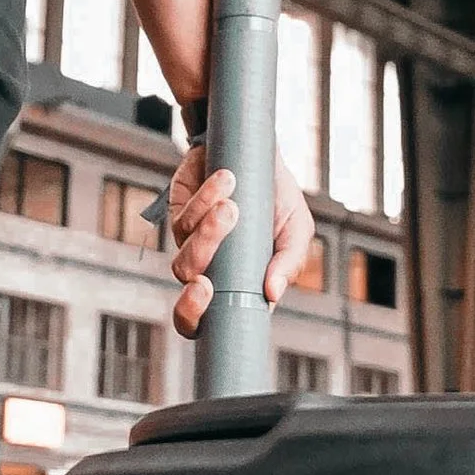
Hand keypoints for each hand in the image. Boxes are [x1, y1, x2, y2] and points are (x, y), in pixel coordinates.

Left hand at [167, 141, 314, 337]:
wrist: (257, 152)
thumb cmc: (278, 198)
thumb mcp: (296, 228)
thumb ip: (290, 262)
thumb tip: (272, 295)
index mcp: (239, 286)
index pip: (211, 322)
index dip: (200, 319)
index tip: (211, 296)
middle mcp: (212, 272)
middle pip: (187, 307)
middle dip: (190, 302)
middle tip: (204, 285)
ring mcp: (192, 246)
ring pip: (185, 260)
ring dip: (208, 236)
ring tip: (233, 208)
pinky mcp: (179, 216)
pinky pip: (184, 219)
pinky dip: (206, 199)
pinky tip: (226, 178)